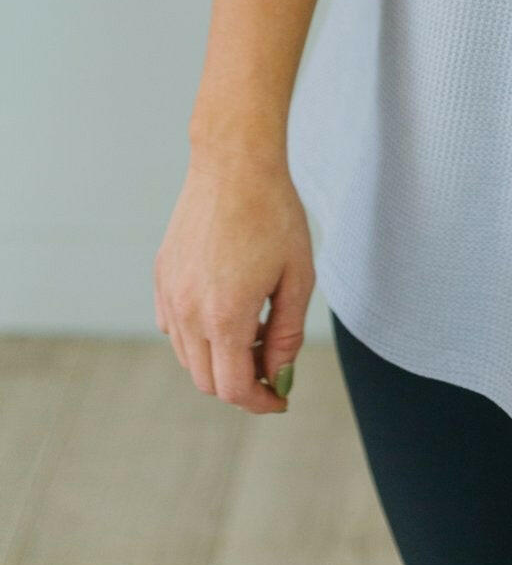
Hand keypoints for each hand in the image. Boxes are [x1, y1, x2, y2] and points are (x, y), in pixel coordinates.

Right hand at [153, 148, 314, 412]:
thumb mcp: (297, 276)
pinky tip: (226, 310)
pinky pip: (173, 327)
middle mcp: (188, 312)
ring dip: (219, 360)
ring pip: (188, 357)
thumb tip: (279, 374)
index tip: (281, 397)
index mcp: (224, 316)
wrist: (234, 163)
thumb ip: (287, 333)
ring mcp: (170, 294)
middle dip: (242, 384)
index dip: (261, 402)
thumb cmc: (273, 213)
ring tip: (255, 330)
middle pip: (208, 381)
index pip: (234, 388)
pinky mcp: (161, 276)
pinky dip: (197, 336)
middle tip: (273, 365)